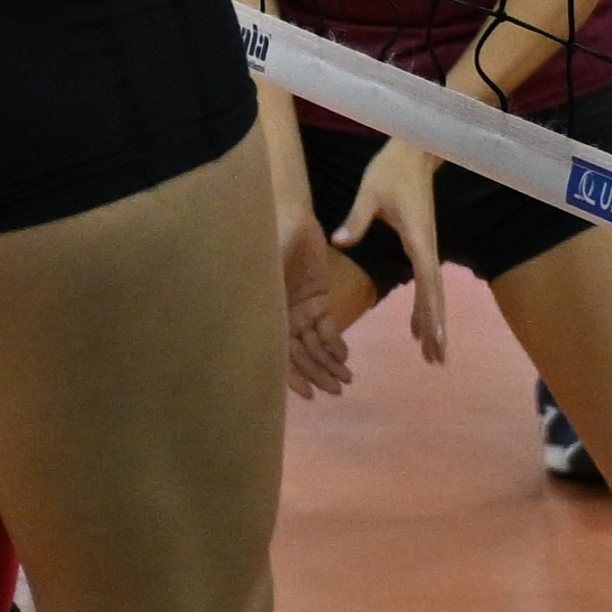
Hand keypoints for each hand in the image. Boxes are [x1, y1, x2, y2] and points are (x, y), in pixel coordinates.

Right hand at [279, 205, 363, 398]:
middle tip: (337, 391)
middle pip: (300, 355)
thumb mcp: (265, 277)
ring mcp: (300, 311)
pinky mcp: (317, 300)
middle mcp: (281, 320)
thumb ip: (266, 306)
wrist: (290, 216)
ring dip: (330, 363)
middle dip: (318, 374)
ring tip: (346, 380)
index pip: (278, 356)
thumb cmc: (271, 244)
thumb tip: (264, 342)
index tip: (309, 395)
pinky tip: (345, 356)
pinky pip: (326, 328)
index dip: (293, 377)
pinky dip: (336, 343)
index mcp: (266, 317)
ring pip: (315, 345)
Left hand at [325, 139, 454, 367]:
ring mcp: (427, 248)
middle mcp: (427, 248)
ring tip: (432, 354)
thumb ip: (357, 219)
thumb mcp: (371, 192)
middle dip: (437, 328)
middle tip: (437, 360)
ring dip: (433, 322)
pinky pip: (426, 284)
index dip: (431, 312)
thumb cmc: (392, 169)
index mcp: (418, 239)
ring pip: (433, 292)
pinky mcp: (421, 245)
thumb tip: (339, 241)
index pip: (428, 283)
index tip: (436, 339)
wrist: (414, 151)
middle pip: (436, 295)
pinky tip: (417, 327)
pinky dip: (425, 307)